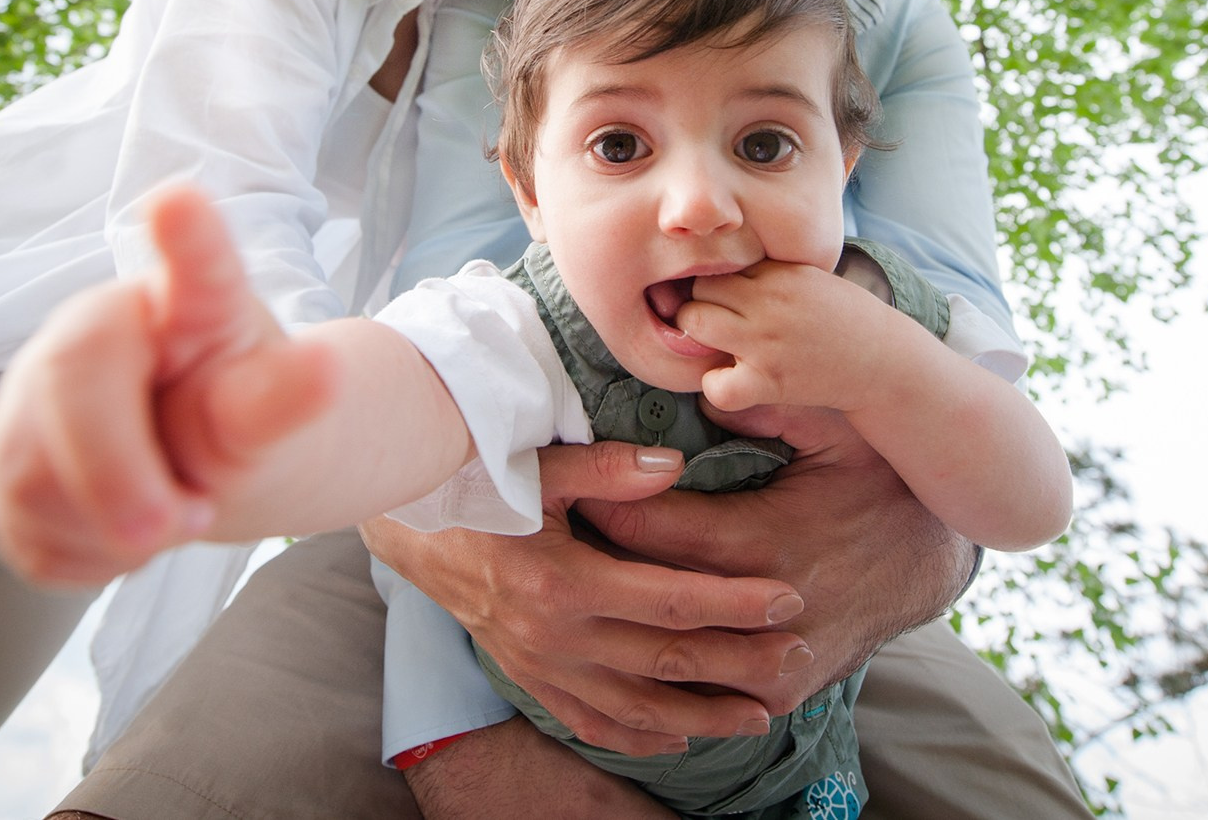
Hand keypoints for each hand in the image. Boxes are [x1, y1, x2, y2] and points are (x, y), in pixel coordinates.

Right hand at [0, 184, 333, 585]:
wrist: (196, 459)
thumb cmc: (234, 411)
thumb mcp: (270, 411)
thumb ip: (283, 400)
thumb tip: (324, 368)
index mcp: (186, 301)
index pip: (193, 266)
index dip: (188, 236)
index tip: (181, 200)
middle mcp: (95, 328)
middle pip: (70, 384)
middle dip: (115, 476)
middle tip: (179, 524)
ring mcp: (36, 391)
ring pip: (33, 473)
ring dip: (112, 527)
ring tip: (168, 511)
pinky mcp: (8, 461)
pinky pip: (25, 530)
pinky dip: (84, 555)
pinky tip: (118, 531)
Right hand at [362, 441, 811, 756]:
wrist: (411, 531)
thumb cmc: (478, 489)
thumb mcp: (537, 469)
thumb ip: (606, 470)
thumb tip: (673, 465)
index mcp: (564, 581)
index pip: (669, 601)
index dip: (732, 603)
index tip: (786, 600)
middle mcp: (555, 636)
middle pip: (666, 662)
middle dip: (737, 663)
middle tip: (796, 657)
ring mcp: (542, 667)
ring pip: (636, 707)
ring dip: (701, 716)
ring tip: (758, 716)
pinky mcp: (530, 679)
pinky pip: (590, 722)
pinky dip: (637, 737)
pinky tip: (677, 741)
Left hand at [575, 404, 975, 709]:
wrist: (925, 560)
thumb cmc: (871, 480)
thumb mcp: (834, 427)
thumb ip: (770, 404)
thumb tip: (706, 387)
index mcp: (765, 540)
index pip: (653, 529)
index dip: (600, 505)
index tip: (558, 486)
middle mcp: (763, 611)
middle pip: (643, 591)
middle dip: (589, 562)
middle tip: (537, 534)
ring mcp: (770, 662)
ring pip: (662, 650)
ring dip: (612, 621)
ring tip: (559, 585)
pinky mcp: (777, 692)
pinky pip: (697, 691)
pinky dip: (654, 666)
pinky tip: (612, 637)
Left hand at [676, 259, 901, 413]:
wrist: (884, 360)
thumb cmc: (845, 318)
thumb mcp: (810, 278)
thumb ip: (769, 272)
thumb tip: (720, 264)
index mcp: (780, 273)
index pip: (718, 265)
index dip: (714, 284)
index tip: (723, 300)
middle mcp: (769, 301)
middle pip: (698, 289)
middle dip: (700, 305)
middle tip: (718, 324)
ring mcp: (767, 342)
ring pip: (695, 324)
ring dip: (699, 338)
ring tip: (721, 348)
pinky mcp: (771, 381)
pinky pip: (716, 385)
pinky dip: (718, 387)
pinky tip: (735, 380)